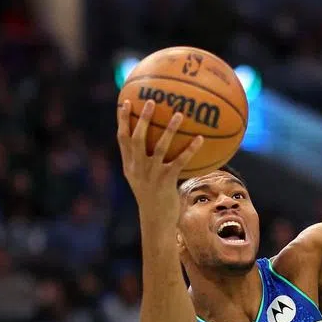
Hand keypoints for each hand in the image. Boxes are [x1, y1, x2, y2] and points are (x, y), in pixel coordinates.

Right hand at [116, 100, 203, 225]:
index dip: (122, 120)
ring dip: (169, 129)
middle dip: (142, 119)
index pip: (122, 139)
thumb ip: (142, 162)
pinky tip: (199, 139)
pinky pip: (179, 161)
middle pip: (137, 139)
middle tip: (150, 101)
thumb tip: (154, 141)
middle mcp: (138, 168)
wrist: (156, 220)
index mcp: (129, 165)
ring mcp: (151, 175)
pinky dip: (190, 149)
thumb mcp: (141, 179)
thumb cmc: (152, 198)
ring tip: (178, 114)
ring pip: (160, 147)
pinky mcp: (166, 181)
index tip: (125, 101)